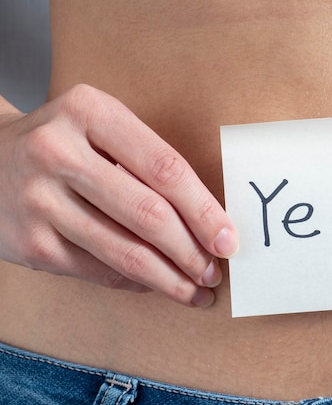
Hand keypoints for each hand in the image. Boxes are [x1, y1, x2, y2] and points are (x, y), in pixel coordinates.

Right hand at [0, 84, 237, 306]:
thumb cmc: (64, 145)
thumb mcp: (101, 128)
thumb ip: (148, 163)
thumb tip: (209, 221)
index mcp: (89, 113)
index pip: (166, 169)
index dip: (204, 211)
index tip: (228, 240)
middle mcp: (58, 153)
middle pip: (149, 215)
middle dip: (192, 252)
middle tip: (214, 271)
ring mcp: (38, 200)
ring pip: (125, 253)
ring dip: (170, 280)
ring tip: (197, 291)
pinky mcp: (29, 243)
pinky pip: (100, 271)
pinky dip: (137, 283)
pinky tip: (158, 285)